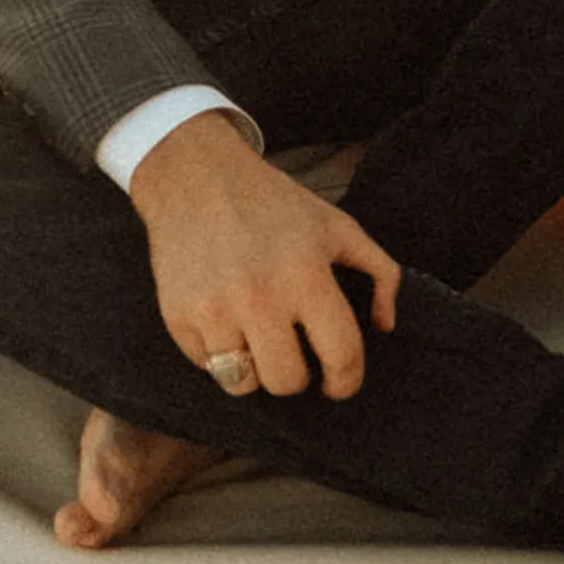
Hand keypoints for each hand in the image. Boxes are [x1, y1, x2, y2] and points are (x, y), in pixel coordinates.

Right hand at [128, 111, 403, 397]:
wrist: (195, 178)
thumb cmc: (275, 205)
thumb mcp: (339, 226)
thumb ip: (381, 273)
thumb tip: (385, 325)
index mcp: (307, 276)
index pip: (341, 355)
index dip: (347, 381)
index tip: (340, 383)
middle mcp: (260, 298)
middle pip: (287, 382)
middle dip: (298, 377)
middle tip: (295, 357)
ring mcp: (214, 310)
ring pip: (243, 384)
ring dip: (256, 370)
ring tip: (259, 340)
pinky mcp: (178, 317)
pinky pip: (207, 366)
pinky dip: (220, 355)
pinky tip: (227, 324)